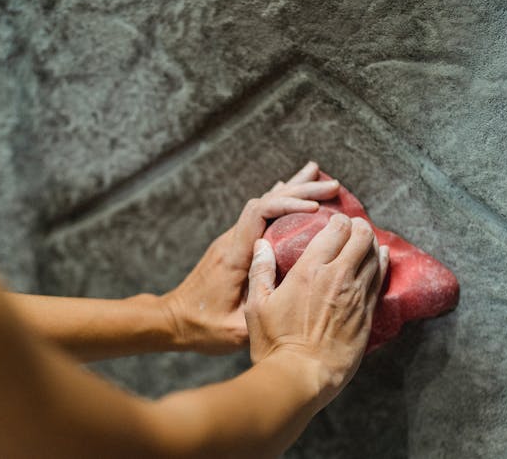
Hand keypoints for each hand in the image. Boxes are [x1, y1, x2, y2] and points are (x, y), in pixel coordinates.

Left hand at [162, 161, 340, 353]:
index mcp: (234, 256)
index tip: (316, 207)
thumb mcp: (233, 330)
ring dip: (291, 191)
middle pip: (265, 202)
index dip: (287, 204)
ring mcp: (231, 241)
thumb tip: (297, 303)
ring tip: (318, 175)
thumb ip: (261, 315)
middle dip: (300, 191)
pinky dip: (280, 203)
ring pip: (263, 205)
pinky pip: (260, 216)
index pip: (258, 214)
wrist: (173, 319)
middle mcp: (232, 242)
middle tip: (333, 185)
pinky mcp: (234, 246)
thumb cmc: (201, 326)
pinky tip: (292, 193)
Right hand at [245, 214, 389, 405]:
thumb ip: (260, 270)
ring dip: (372, 243)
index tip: (335, 219)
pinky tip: (382, 258)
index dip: (338, 220)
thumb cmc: (274, 343)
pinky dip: (383, 264)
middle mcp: (338, 278)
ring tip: (366, 238)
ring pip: (375, 257)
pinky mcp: (367, 315)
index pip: (335, 231)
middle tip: (353, 225)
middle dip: (358, 226)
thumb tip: (261, 245)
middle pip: (361, 238)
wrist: (301, 376)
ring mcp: (356, 296)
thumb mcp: (256, 305)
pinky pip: (380, 280)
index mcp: (309, 270)